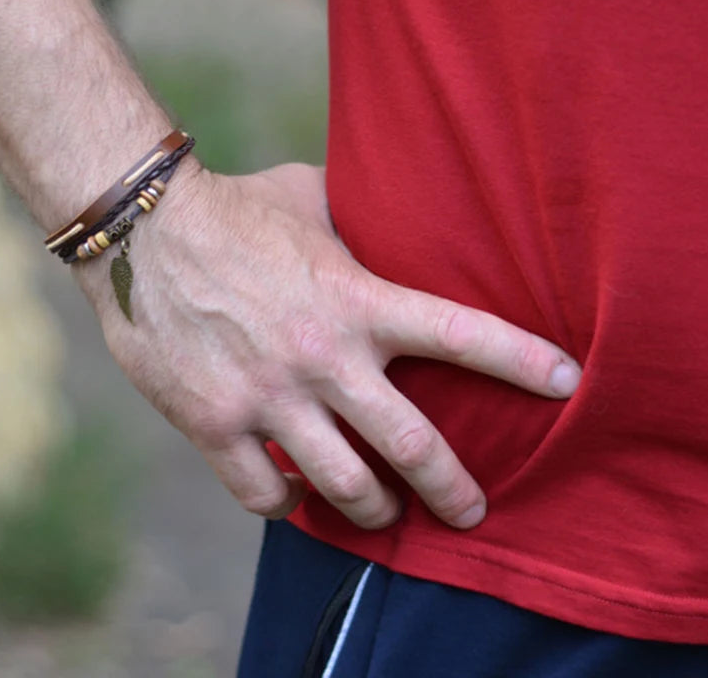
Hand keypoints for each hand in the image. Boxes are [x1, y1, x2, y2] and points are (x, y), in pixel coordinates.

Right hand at [76, 162, 579, 530]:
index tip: (566, 381)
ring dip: (372, 508)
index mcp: (355, 300)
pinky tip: (293, 492)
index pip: (458, 334)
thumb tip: (389, 212)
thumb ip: (357, 217)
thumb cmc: (233, 208)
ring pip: (344, 486)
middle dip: (454, 490)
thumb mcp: (308, 197)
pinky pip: (264, 492)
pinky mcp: (213, 423)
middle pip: (412, 447)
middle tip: (471, 511)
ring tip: (380, 510)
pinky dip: (287, 502)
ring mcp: (267, 396)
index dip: (520, 360)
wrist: (141, 233)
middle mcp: (321, 357)